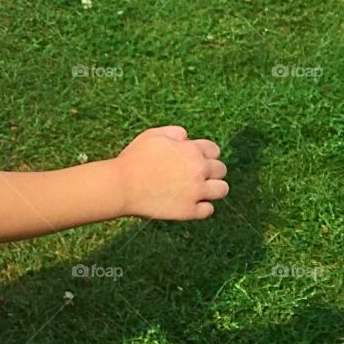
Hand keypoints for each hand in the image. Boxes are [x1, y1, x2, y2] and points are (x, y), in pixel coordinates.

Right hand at [113, 126, 228, 220]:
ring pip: (221, 190)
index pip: (215, 151)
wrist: (121, 186)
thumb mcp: (152, 135)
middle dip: (210, 171)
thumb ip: (174, 132)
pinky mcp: (189, 211)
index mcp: (192, 150)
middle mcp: (198, 170)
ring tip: (198, 191)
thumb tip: (187, 137)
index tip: (194, 161)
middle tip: (195, 176)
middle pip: (221, 170)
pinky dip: (201, 208)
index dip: (205, 155)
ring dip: (212, 189)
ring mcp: (195, 192)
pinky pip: (208, 210)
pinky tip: (189, 204)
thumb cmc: (134, 159)